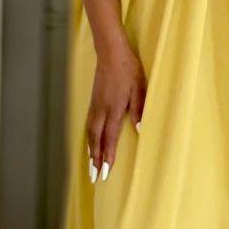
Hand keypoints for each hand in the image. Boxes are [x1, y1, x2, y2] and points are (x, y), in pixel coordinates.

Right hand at [86, 37, 146, 182]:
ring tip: (89, 165)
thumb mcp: (140, 88)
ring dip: (89, 150)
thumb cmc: (129, 69)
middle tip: (94, 176)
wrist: (111, 52)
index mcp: (114, 108)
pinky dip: (88, 138)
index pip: (109, 138)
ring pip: (89, 133)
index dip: (107, 156)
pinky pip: (88, 124)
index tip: (105, 171)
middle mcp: (102, 110)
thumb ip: (140, 108)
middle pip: (96, 139)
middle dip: (95, 159)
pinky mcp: (93, 100)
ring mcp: (95, 105)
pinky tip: (89, 143)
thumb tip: (140, 128)